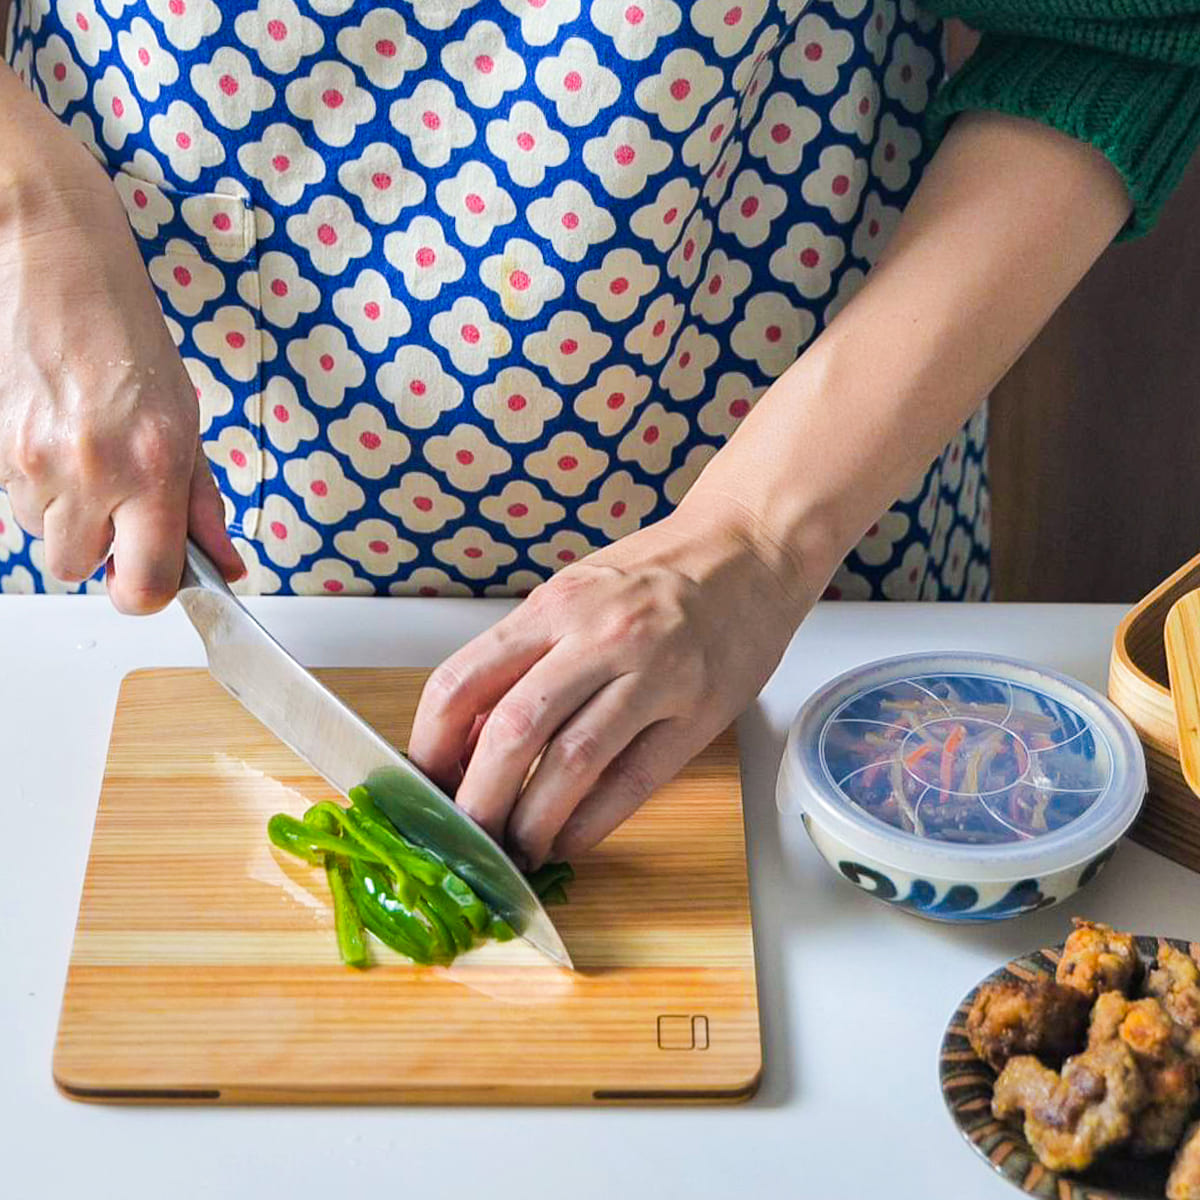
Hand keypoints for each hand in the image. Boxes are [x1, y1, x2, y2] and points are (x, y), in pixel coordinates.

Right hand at [0, 66, 241, 609]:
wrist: (57, 264)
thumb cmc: (129, 337)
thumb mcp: (189, 423)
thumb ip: (204, 504)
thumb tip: (227, 564)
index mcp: (153, 467)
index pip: (147, 583)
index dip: (149, 592)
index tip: (155, 576)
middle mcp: (91, 470)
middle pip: (78, 570)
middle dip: (101, 550)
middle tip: (120, 503)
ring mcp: (32, 459)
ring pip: (44, 536)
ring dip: (69, 515)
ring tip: (88, 455)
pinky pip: (17, 499)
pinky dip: (40, 485)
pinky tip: (58, 438)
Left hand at [408, 500, 812, 868]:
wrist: (751, 548)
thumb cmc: (657, 572)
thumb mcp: (576, 593)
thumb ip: (525, 657)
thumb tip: (471, 737)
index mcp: (555, 605)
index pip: (464, 680)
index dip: (431, 744)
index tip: (426, 782)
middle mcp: (598, 636)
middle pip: (513, 730)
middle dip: (478, 799)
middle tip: (466, 835)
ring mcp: (654, 673)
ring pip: (572, 762)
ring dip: (533, 821)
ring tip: (516, 850)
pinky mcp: (699, 711)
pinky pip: (634, 780)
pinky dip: (592, 821)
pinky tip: (569, 840)